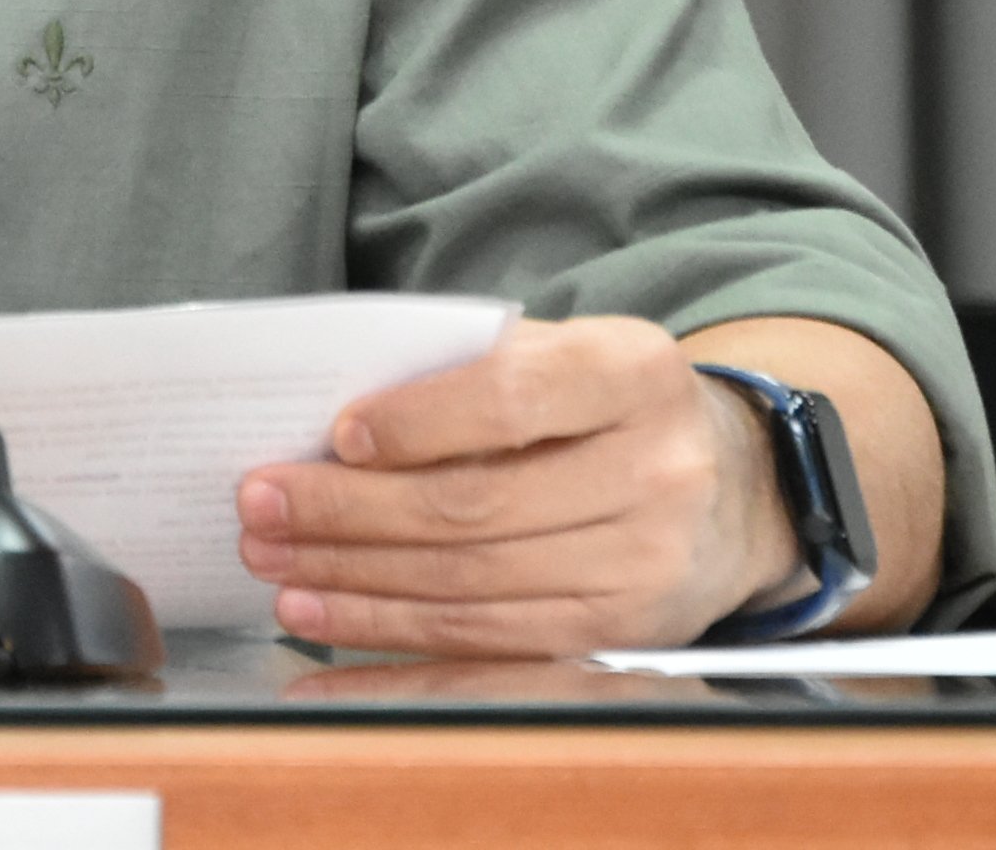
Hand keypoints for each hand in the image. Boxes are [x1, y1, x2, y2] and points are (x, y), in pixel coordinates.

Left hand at [234, 316, 782, 659]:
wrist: (733, 483)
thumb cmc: (610, 405)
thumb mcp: (567, 353)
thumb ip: (472, 369)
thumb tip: (332, 425)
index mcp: (636, 371)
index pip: (514, 398)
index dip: (420, 421)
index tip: (337, 435)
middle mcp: (655, 469)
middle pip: (477, 506)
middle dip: (350, 512)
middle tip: (262, 505)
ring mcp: (646, 562)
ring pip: (472, 583)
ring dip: (355, 580)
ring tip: (277, 563)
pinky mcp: (621, 633)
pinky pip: (488, 642)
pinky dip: (395, 635)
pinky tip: (330, 620)